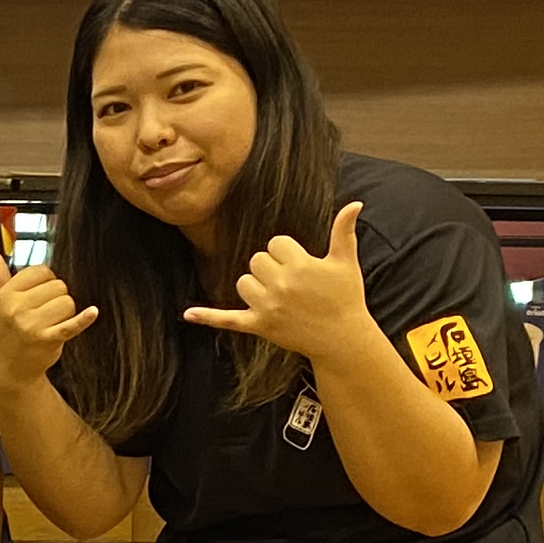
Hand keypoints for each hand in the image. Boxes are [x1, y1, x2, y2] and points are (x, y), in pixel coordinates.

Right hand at [0, 241, 97, 391]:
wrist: (12, 368)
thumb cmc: (5, 329)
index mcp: (5, 295)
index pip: (40, 271)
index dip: (44, 281)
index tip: (36, 295)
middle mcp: (16, 309)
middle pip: (58, 285)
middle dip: (55, 297)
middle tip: (42, 313)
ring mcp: (32, 325)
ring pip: (68, 302)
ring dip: (65, 312)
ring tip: (50, 323)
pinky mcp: (48, 340)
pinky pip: (71, 324)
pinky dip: (83, 319)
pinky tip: (92, 313)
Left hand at [181, 203, 374, 363]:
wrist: (342, 339)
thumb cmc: (345, 298)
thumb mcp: (346, 262)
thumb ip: (344, 230)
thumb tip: (355, 203)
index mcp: (300, 265)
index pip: (275, 243)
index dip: (288, 252)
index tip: (302, 265)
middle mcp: (280, 284)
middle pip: (257, 260)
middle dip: (271, 268)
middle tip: (293, 283)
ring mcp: (267, 306)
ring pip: (243, 282)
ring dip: (256, 285)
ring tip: (279, 296)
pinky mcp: (258, 325)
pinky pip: (228, 319)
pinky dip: (208, 317)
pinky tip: (187, 314)